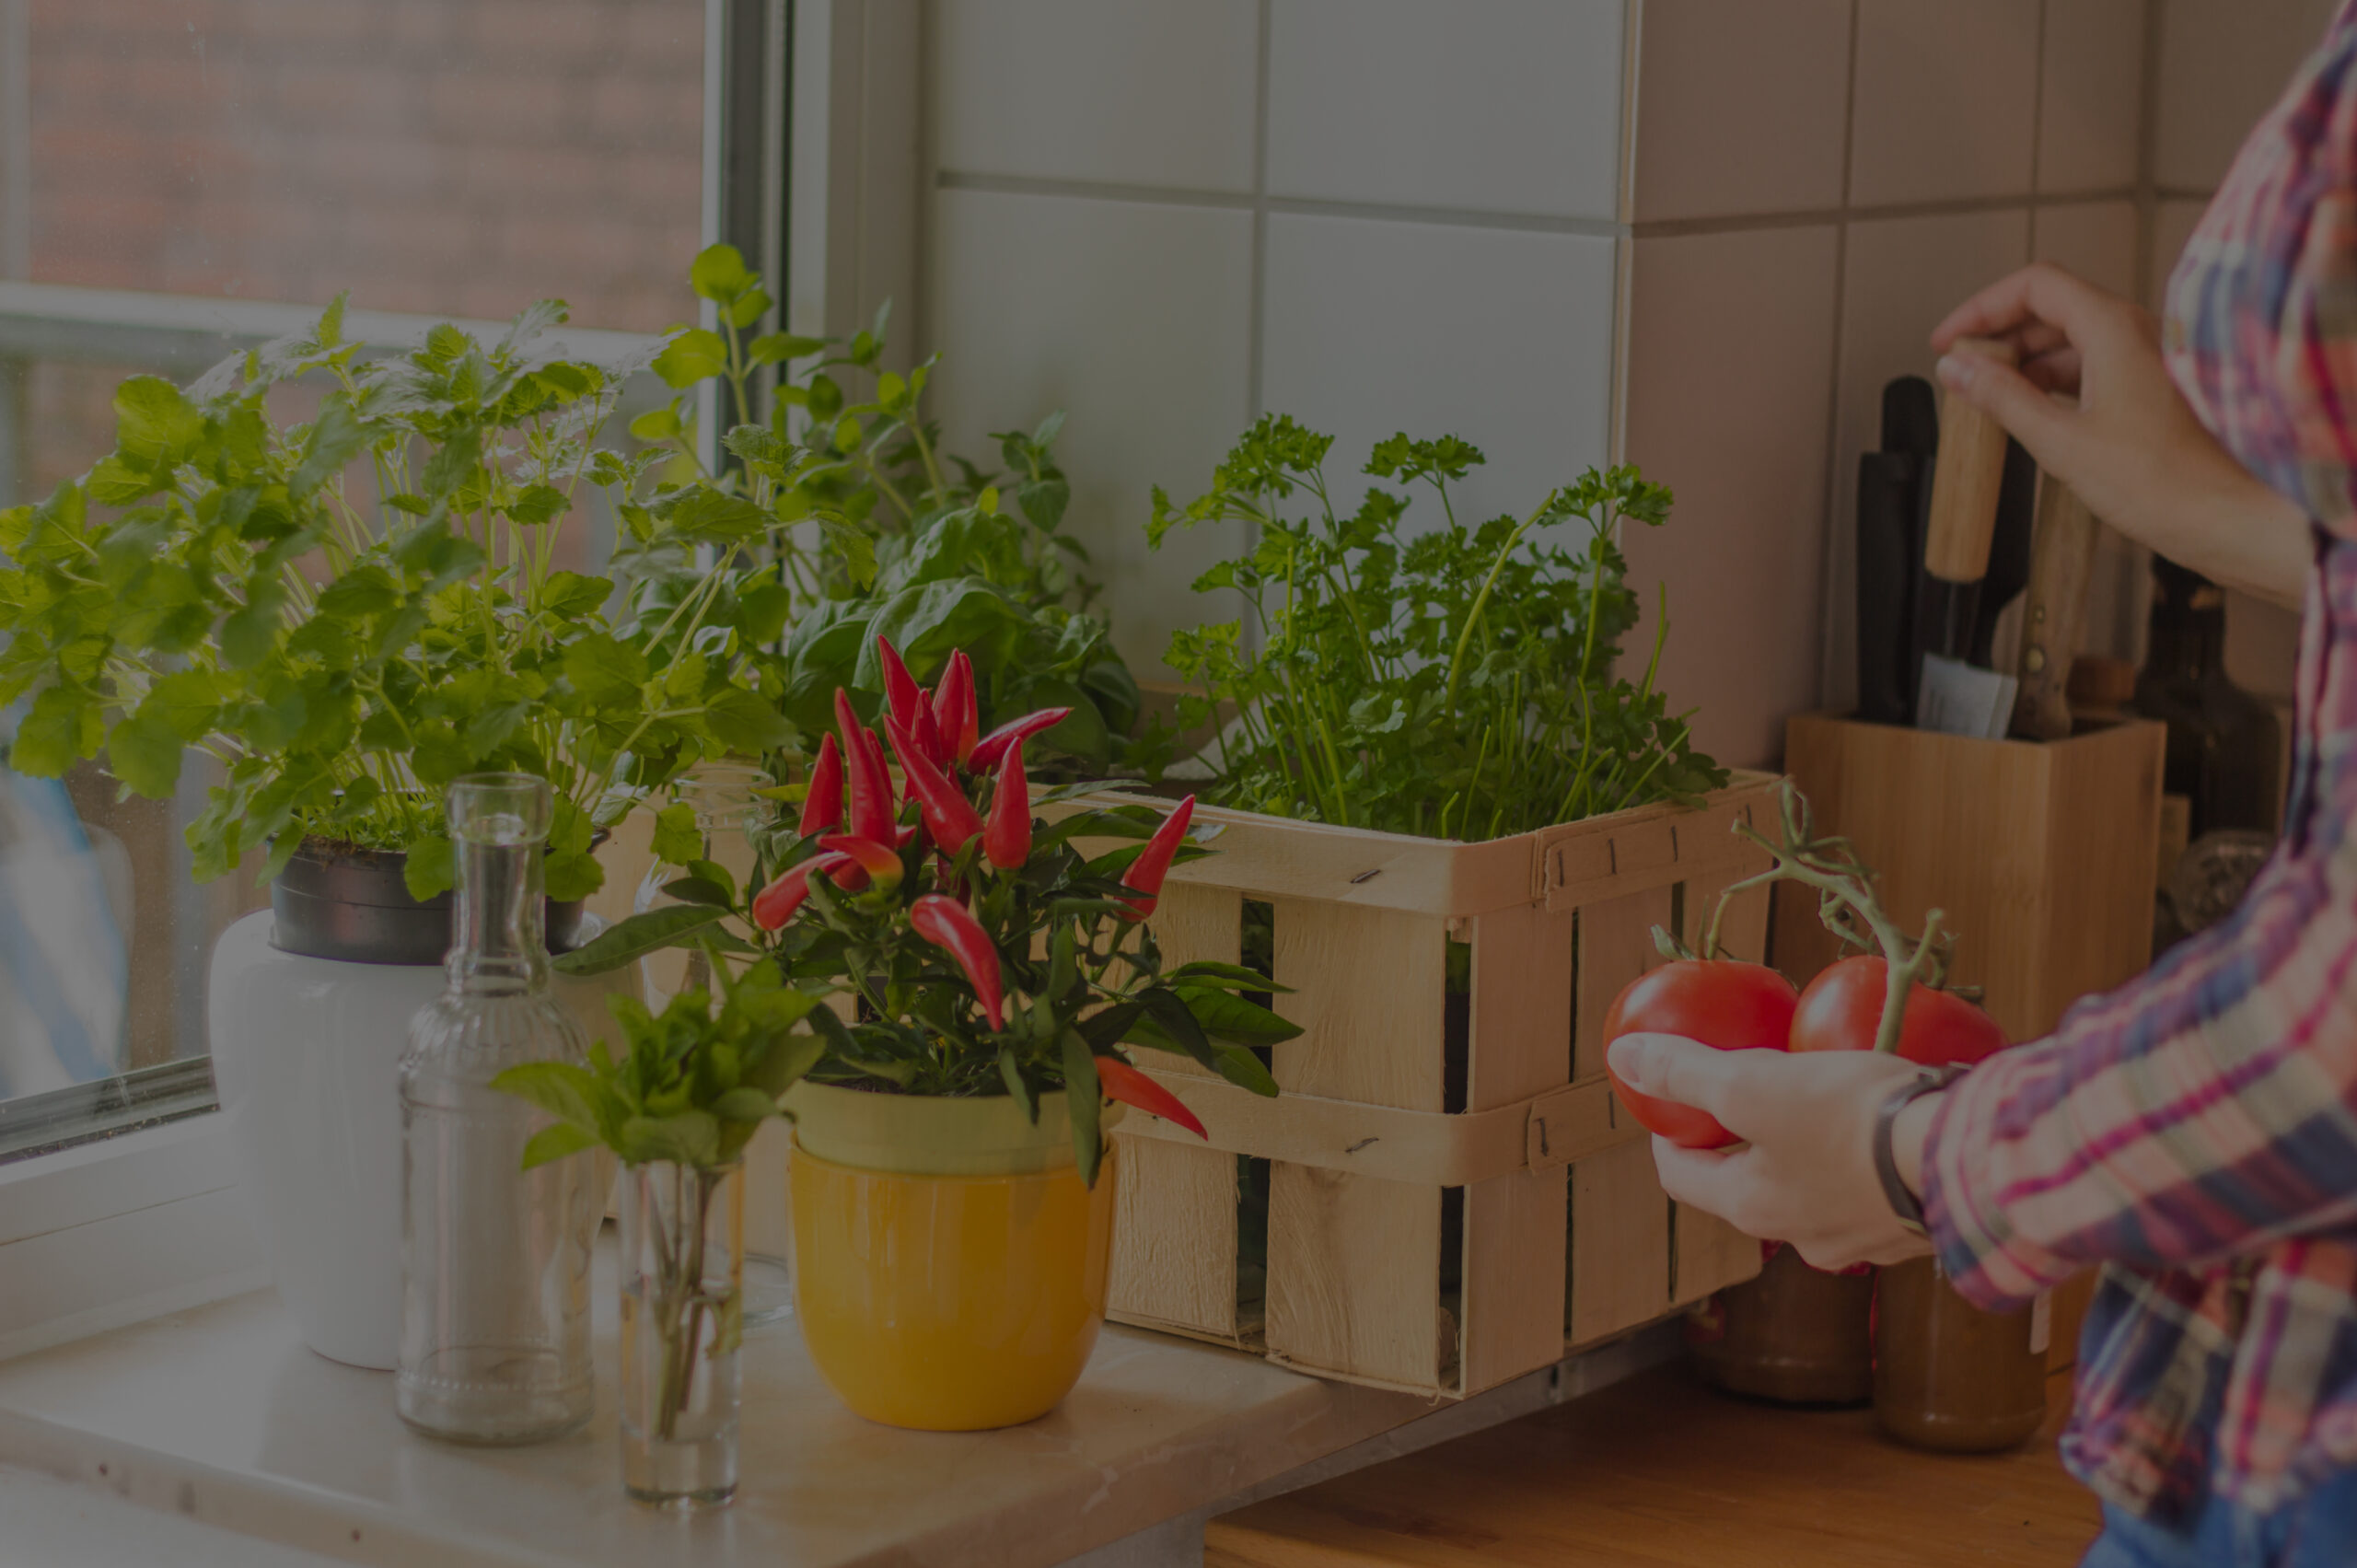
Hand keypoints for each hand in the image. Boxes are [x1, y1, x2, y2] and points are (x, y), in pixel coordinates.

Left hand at [1604, 1033, 1936, 1269]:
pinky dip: (1860, 1156)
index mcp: (1753, 1209)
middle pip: (1747, 1182)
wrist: (1964, 1159)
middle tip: (1746, 1087)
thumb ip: (1684, 1075)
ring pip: (1812, 1187)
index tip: (1672, 1099)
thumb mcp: (1751, 1086)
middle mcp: (1803, 1238)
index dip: (1668, 1132)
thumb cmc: (1848, 1121)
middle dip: (1740, 1138)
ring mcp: (1862, 1239)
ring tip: (1815, 1097)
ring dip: (1803, 1149)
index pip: (1682, 1174)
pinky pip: (1870, 1186)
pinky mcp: (1912, 1223)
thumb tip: (1623, 1058)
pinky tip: (1878, 1118)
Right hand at [1930, 263, 2308, 608]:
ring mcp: (2146, 360)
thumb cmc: (2167, 484)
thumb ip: (2003, 399)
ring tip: (1989, 396)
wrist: (2230, 518)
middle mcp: (2135, 334)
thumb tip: (1959, 370)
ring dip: (2025, 362)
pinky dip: (2053, 382)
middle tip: (1963, 370)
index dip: (1982, 308)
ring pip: (2071, 340)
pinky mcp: (2151, 389)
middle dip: (2000, 336)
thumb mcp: (2061, 443)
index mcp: (2114, 329)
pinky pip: (2092, 367)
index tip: (1950, 340)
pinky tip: (2032, 413)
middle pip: (2052, 308)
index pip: (2034, 286)